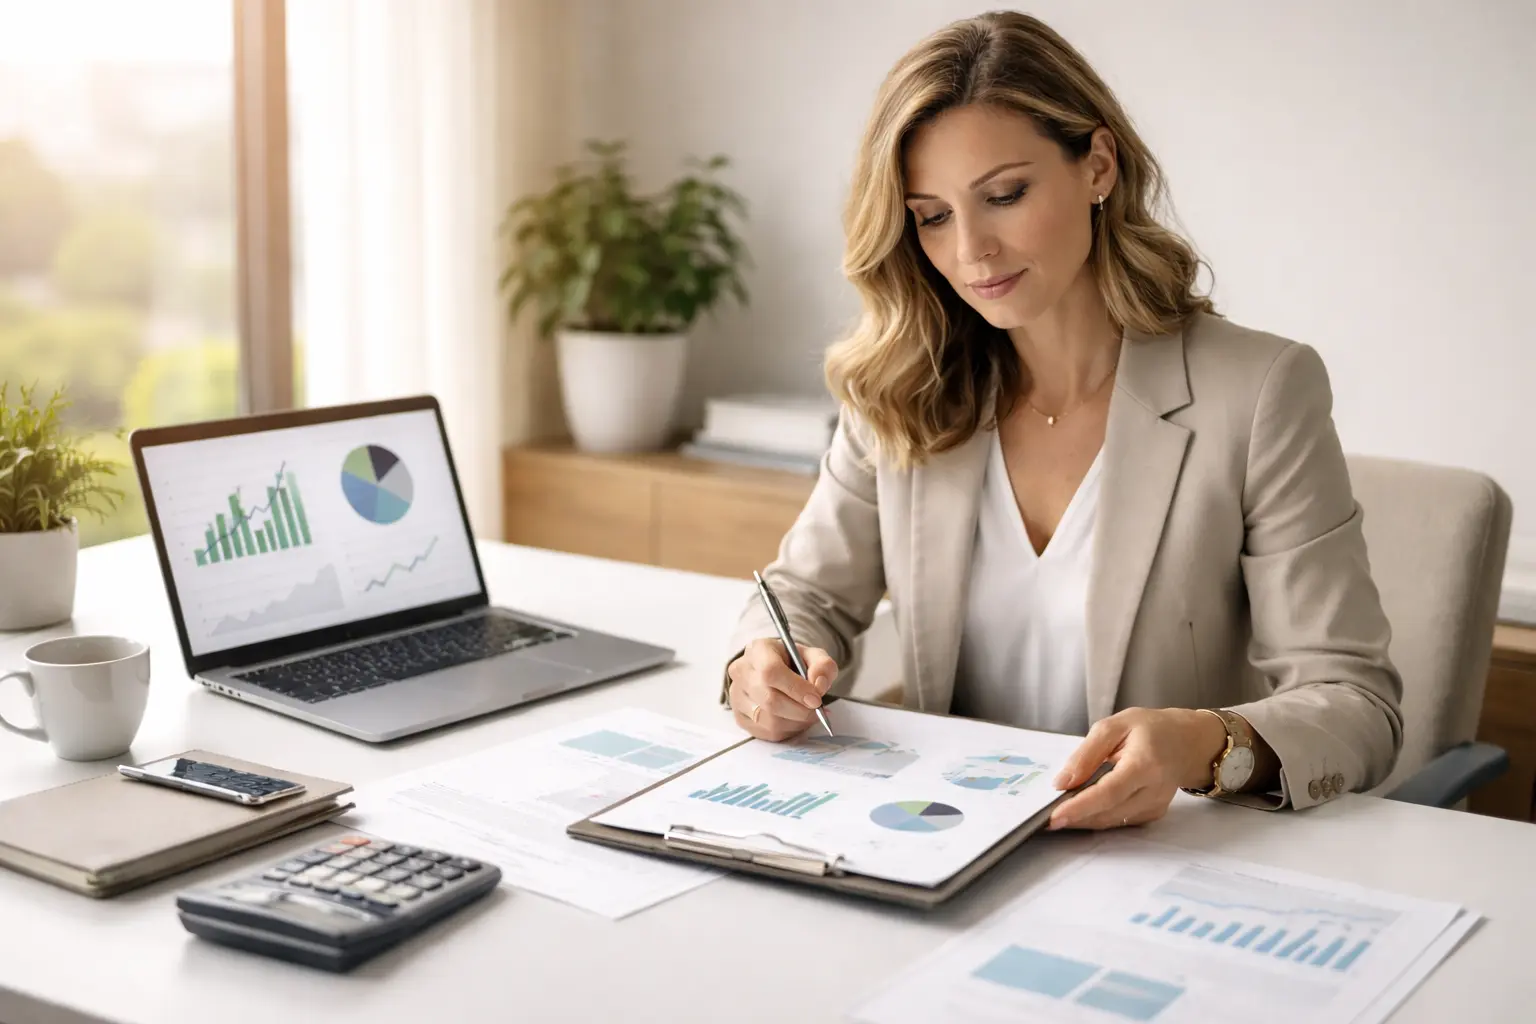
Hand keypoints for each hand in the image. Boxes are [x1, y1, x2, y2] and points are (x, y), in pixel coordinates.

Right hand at [726, 638, 836, 740]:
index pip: (770, 672)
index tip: (816, 699)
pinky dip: (787, 730)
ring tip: (808, 714)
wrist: (773, 670)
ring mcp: (736, 696)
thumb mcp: (813, 656)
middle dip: (799, 710)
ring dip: (795, 722)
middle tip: (817, 710)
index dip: (796, 689)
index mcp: (757, 650)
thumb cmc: (792, 662)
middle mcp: (741, 672)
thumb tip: (819, 685)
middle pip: (769, 700)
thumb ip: (822, 666)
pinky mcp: (739, 716)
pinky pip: (765, 732)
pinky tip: (795, 719)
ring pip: (768, 720)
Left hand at [1046, 708, 1227, 830]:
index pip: (1109, 792)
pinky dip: (1098, 816)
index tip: (1054, 817)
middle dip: (1075, 816)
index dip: (1080, 807)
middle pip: (1108, 813)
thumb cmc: (1151, 728)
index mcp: (1145, 763)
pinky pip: (1120, 821)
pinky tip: (1084, 808)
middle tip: (1046, 815)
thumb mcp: (1114, 725)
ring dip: (1084, 819)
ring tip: (1060, 810)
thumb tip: (1061, 783)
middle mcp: (1154, 790)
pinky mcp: (1153, 814)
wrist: (1189, 742)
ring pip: (1112, 821)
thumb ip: (1086, 754)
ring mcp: (1156, 806)